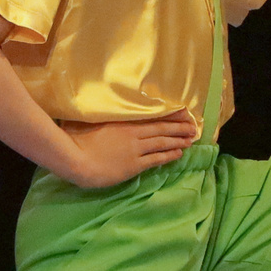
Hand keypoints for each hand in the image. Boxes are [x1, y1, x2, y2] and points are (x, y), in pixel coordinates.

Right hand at [56, 111, 198, 188]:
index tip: (184, 111)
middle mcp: (133, 133)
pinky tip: (179, 153)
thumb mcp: (89, 119)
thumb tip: (102, 105)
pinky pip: (156, 159)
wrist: (76, 159)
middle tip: (194, 126)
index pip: (152, 115)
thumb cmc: (76, 137)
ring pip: (162, 143)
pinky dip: (169, 155)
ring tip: (191, 139)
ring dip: (178, 140)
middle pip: (161, 128)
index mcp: (123, 121)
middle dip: (179, 127)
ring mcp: (135, 149)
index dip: (169, 114)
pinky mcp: (134, 165)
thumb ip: (100, 113)